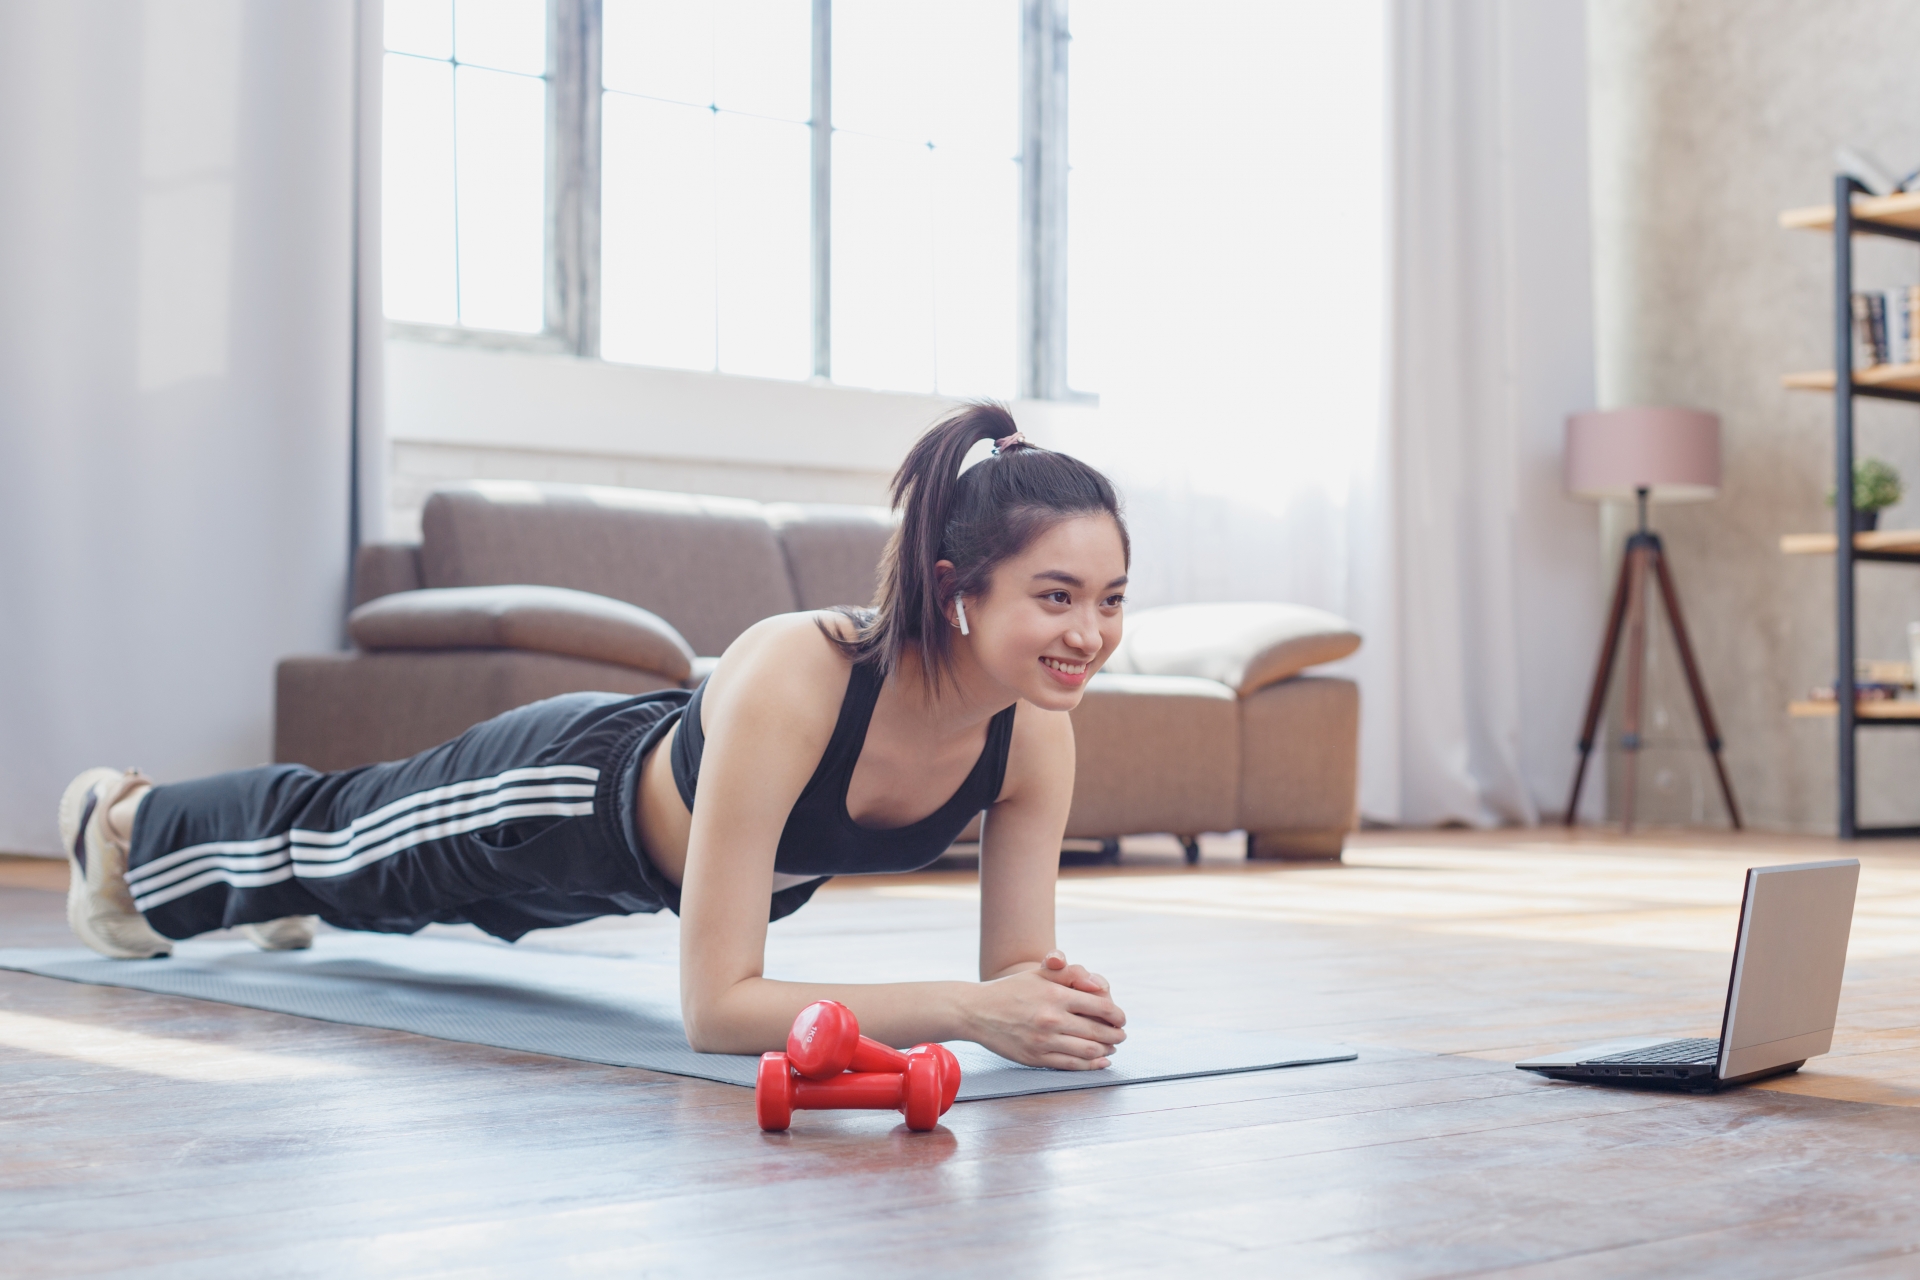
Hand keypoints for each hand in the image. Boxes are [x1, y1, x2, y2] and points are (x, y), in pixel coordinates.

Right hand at [965, 954, 1125, 1069]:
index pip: (1101, 1006)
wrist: (977, 1011)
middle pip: (1099, 1031)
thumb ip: (1071, 974)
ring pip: (1089, 1051)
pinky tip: (1099, 1062)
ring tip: (1111, 1048)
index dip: (1117, 1014)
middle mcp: (1052, 1019)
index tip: (1122, 1018)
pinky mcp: (1036, 1058)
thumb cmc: (1012, 989)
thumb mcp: (1040, 973)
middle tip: (1121, 1036)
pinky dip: (1090, 1066)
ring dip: (1106, 1051)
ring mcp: (1044, 1041)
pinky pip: (1071, 1065)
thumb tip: (1100, 986)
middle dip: (1116, 1035)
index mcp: (1056, 994)